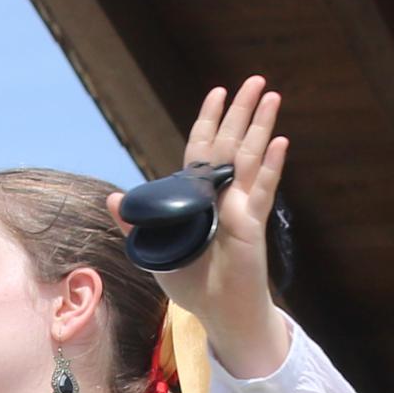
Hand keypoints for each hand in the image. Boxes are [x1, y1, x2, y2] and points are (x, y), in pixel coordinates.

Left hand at [131, 77, 292, 379]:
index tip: (217, 93)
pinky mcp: (253, 224)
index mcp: (198, 197)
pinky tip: (280, 143)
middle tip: (254, 81)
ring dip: (261, 126)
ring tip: (272, 96)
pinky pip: (264, 190)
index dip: (209, 120)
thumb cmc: (191, 285)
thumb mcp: (155, 252)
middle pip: (232, 144)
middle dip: (242, 111)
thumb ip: (135, 225)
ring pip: (251, 157)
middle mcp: (222, 195)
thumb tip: (113, 199)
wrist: (218, 312)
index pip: (204, 149)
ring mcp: (241, 206)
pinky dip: (272, 167)